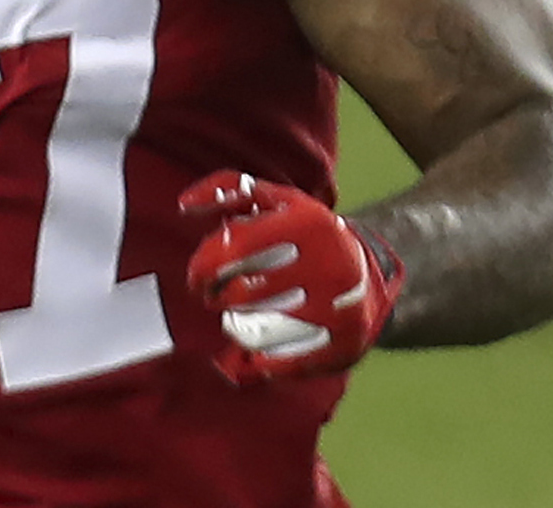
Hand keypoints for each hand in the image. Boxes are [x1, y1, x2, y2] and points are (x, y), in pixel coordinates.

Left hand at [180, 170, 403, 386]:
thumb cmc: (305, 232)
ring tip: (236, 319)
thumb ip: (229, 189)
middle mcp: (329, 265)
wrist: (368, 271)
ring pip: (259, 333)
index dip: (203, 266)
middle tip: (216, 297)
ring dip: (236, 329)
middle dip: (218, 298)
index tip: (196, 277)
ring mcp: (340, 309)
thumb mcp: (278, 199)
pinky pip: (284, 364)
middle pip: (244, 295)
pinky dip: (260, 361)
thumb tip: (184, 205)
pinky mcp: (345, 345)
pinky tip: (254, 352)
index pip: (236, 248)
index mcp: (309, 224)